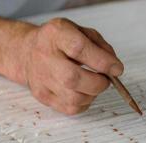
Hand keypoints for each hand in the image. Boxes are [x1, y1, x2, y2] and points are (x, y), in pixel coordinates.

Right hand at [9, 18, 123, 114]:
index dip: (102, 61)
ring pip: (74, 98)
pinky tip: (83, 92)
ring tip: (93, 84)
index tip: (117, 69)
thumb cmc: (59, 42)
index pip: (79, 48)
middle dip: (98, 83)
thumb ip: (101, 46)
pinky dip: (85, 103)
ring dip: (92, 94)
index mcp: (56, 34)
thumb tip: (114, 67)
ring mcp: (41, 79)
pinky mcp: (43, 96)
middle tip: (106, 80)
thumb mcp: (80, 31)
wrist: (28, 52)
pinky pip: (71, 108)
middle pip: (72, 78)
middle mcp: (45, 57)